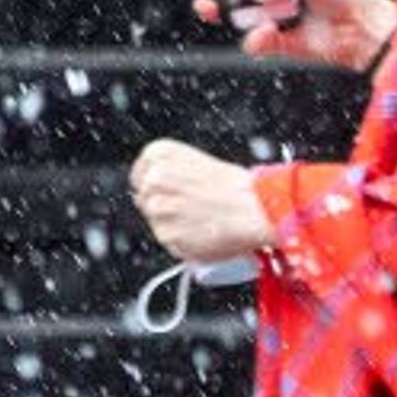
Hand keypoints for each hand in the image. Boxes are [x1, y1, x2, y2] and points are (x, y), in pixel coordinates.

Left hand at [130, 138, 275, 266]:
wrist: (256, 209)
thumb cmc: (238, 187)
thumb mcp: (199, 164)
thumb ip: (173, 174)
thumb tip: (161, 191)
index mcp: (160, 153)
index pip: (139, 175)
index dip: (156, 188)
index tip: (170, 194)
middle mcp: (154, 178)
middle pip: (144, 200)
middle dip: (164, 207)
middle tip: (191, 209)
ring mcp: (158, 208)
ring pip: (155, 223)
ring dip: (173, 226)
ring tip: (202, 221)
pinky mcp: (165, 234)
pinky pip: (168, 242)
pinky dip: (182, 243)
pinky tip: (202, 233)